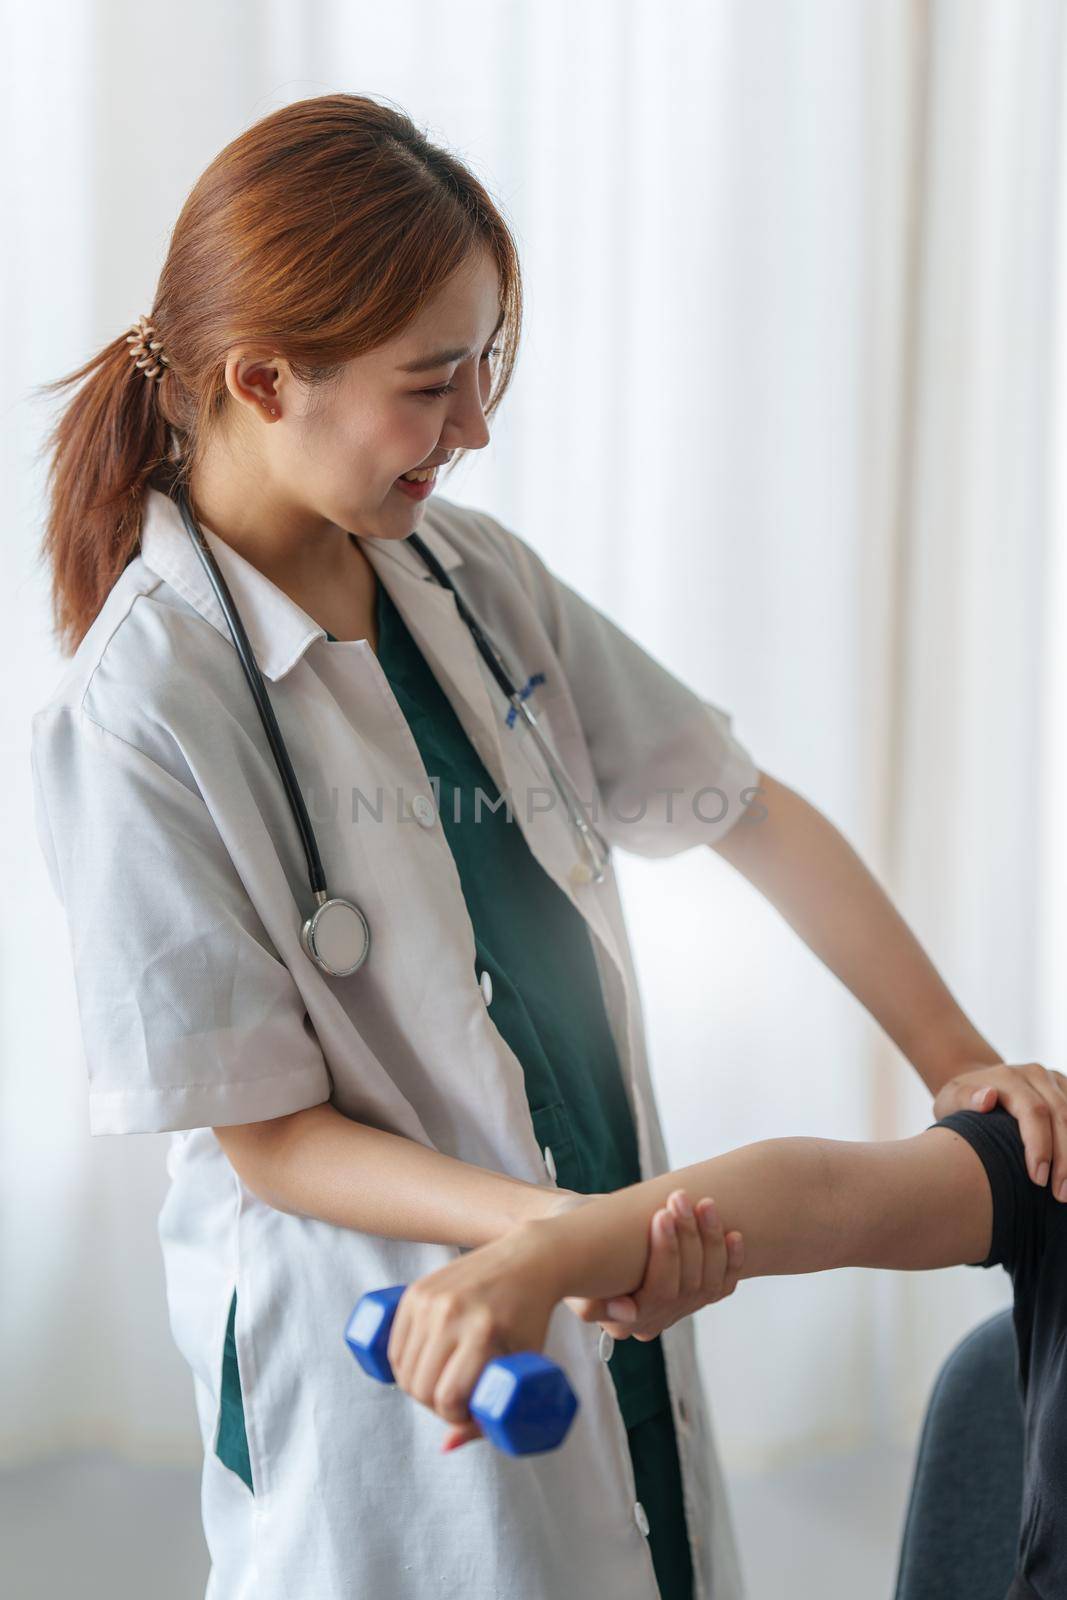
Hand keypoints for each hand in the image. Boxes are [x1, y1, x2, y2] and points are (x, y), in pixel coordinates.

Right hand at [386, 1222, 561, 1455]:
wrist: (527, 1260)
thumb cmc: (529, 1320)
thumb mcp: (522, 1365)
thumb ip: (490, 1413)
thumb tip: (446, 1447)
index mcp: (483, 1333)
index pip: (448, 1396)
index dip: (455, 1417)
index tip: (469, 1414)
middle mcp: (452, 1313)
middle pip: (420, 1386)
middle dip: (433, 1406)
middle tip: (454, 1402)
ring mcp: (430, 1298)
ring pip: (402, 1368)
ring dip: (416, 1387)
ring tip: (439, 1385)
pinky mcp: (417, 1290)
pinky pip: (394, 1343)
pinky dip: (401, 1364)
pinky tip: (420, 1368)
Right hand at [551, 1188, 743, 1340]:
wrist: (583, 1232)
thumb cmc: (570, 1242)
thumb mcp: (565, 1265)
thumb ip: (589, 1299)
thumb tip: (626, 1312)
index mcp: (622, 1321)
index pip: (658, 1292)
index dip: (666, 1253)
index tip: (661, 1213)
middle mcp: (653, 1321)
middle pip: (686, 1285)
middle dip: (688, 1236)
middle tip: (681, 1197)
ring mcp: (676, 1310)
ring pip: (708, 1283)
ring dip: (711, 1240)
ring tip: (705, 1203)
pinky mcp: (694, 1294)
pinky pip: (722, 1285)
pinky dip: (731, 1261)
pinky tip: (734, 1234)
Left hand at [932, 1060, 1066, 1200]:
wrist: (977, 1082)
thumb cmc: (962, 1101)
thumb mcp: (951, 1099)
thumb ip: (964, 1098)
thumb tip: (987, 1098)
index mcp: (1008, 1077)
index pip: (1034, 1111)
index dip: (1040, 1146)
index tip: (1038, 1179)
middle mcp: (1035, 1075)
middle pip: (1061, 1116)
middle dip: (1064, 1159)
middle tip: (1060, 1193)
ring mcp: (1053, 1080)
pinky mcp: (1065, 1089)